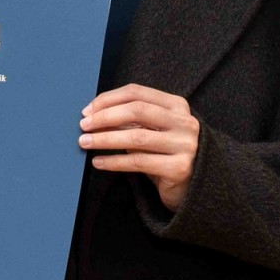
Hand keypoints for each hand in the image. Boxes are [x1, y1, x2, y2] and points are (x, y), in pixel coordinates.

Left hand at [79, 83, 200, 210]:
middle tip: (83, 125)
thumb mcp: (153, 131)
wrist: (195, 187)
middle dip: (105, 116)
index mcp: (177, 105)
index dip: (108, 99)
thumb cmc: (166, 153)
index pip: (136, 93)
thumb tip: (93, 115)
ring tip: (85, 143)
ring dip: (105, 139)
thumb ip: (131, 120)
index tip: (88, 110)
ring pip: (136, 137)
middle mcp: (184, 122)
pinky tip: (98, 162)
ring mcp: (184, 145)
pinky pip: (138, 162)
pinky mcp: (179, 168)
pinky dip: (114, 161)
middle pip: (137, 110)